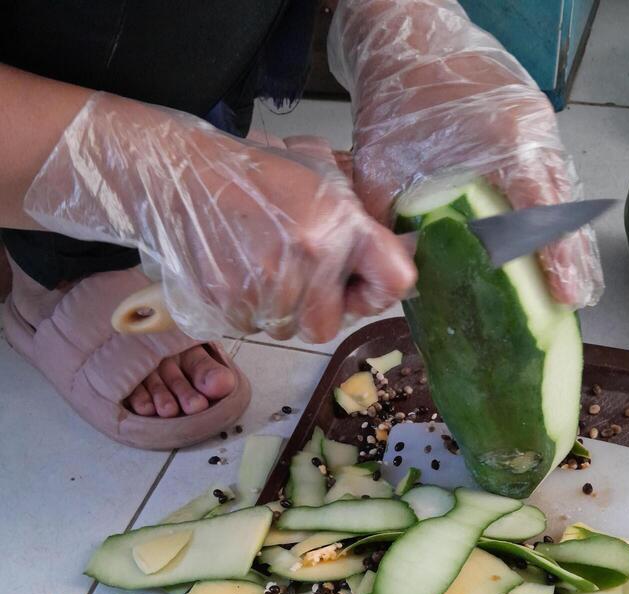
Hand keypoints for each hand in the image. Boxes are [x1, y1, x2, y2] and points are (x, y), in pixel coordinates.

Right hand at [23, 94, 415, 341]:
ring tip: (257, 264)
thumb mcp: (318, 179)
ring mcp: (266, 287)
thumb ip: (359, 225)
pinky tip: (235, 272)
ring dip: (278, 309)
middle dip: (316, 308)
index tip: (361, 285)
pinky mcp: (229, 305)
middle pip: (329, 326)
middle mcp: (309, 259)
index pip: (396, 284)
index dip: (377, 291)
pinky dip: (246, 310)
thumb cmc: (252, 177)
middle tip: (292, 272)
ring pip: (287, 331)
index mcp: (340, 225)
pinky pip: (252, 330)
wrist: (178, 175)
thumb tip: (398, 263)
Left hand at [329, 0, 602, 307]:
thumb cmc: (396, 92)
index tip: (567, 294)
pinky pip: (550, 178)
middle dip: (575, 257)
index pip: (542, 210)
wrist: (407, 32)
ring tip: (575, 285)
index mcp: (505, 141)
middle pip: (566, 206)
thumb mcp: (381, 165)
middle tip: (579, 302)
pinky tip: (551, 246)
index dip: (557, 257)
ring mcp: (537, 126)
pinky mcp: (530, 126)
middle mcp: (533, 133)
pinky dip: (553, 214)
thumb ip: (393, 221)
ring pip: (563, 193)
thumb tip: (403, 275)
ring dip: (568, 239)